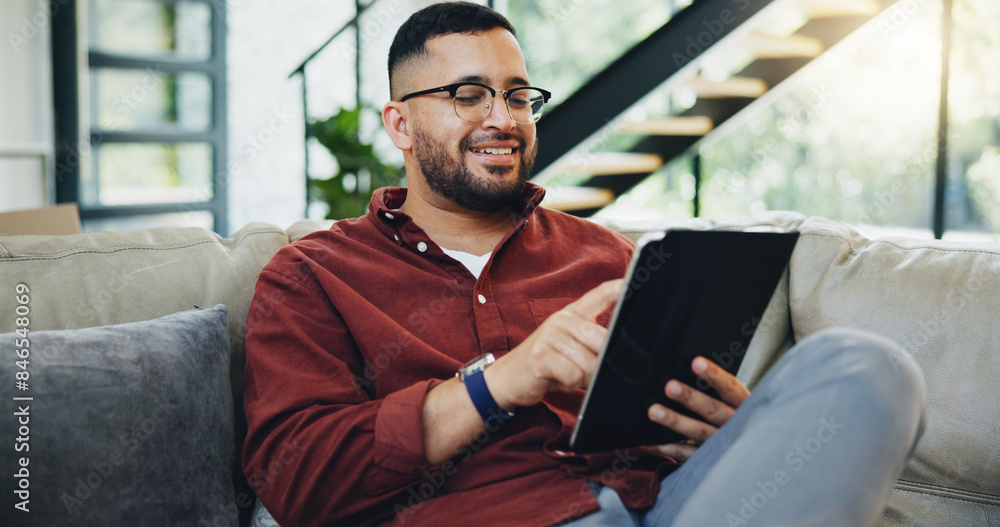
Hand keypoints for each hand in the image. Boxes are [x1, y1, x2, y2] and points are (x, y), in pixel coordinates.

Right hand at [486, 279, 622, 409]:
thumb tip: (616, 350)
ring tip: (562, 373)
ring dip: (580, 378)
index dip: (617, 288)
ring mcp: (550, 335)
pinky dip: (568, 384)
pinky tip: (554, 378)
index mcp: (571, 315)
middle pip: (603, 342)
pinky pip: (574, 375)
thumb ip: (591, 343)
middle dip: (597, 366)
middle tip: (578, 370)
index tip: (633, 280)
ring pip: (590, 363)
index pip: (598, 295)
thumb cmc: (545, 365)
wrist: (507, 378)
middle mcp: (562, 319)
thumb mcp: (568, 347)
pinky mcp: (542, 354)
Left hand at [645, 357, 749, 462]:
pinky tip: (655, 443)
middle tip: (669, 387)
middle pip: (713, 409)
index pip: (730, 387)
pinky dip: (672, 448)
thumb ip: (720, 391)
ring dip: (676, 421)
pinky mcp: (712, 460)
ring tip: (655, 411)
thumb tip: (692, 367)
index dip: (714, 375)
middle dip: (690, 398)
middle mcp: (736, 424)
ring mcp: (724, 444)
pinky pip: (690, 455)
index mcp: (744, 405)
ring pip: (699, 431)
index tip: (696, 362)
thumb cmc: (741, 419)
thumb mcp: (739, 404)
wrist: (757, 455)